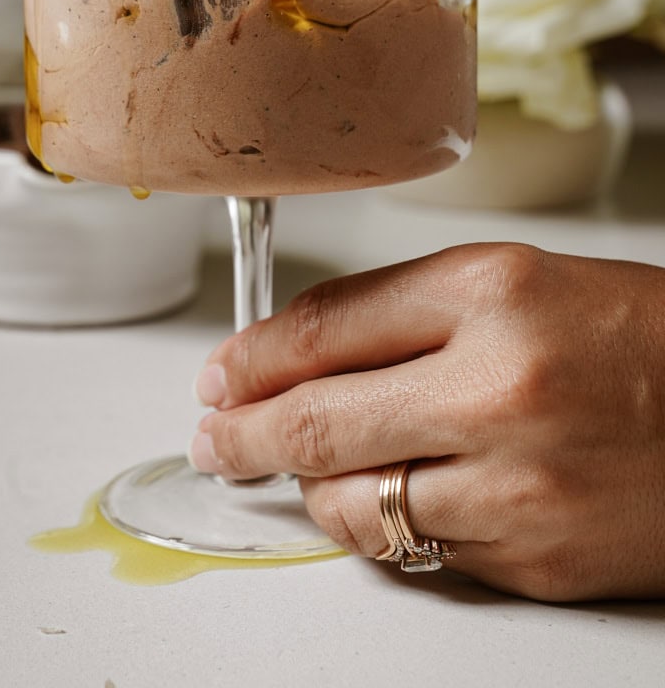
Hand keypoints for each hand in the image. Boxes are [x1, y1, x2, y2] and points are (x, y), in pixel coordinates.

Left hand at [189, 244, 664, 601]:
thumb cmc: (635, 339)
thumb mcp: (517, 282)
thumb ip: (402, 311)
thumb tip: (295, 351)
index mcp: (491, 293)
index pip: (323, 326)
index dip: (251, 355)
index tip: (222, 373)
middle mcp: (497, 387)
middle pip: (314, 422)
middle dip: (241, 433)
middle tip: (215, 437)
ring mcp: (515, 484)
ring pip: (351, 503)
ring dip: (308, 487)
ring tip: (300, 468)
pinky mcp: (532, 557)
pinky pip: (415, 550)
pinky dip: (382, 524)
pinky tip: (383, 497)